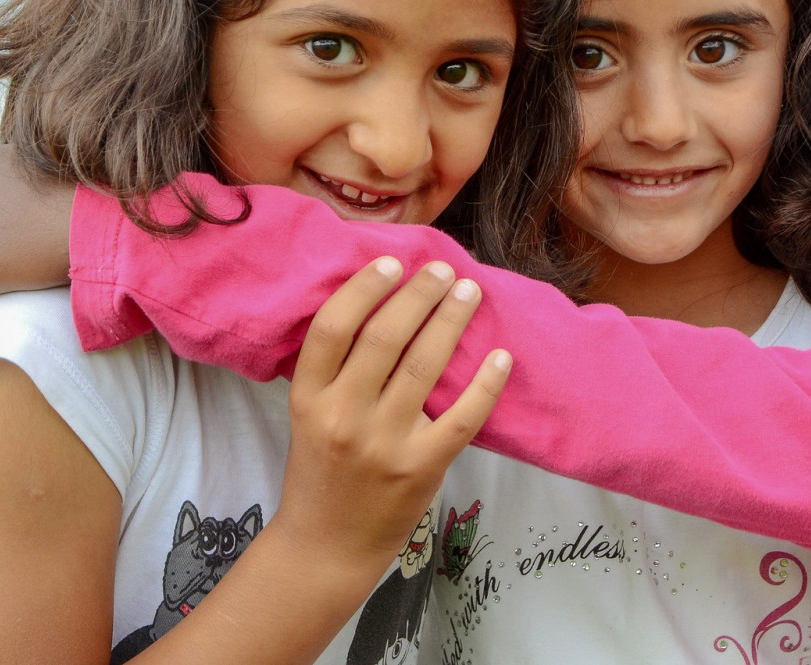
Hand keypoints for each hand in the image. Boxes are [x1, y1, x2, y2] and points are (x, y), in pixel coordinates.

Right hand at [270, 257, 508, 578]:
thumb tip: (385, 302)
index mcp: (309, 399)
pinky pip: (463, 416)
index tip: (392, 263)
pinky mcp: (421, 468)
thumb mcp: (310, 415)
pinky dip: (486, 382)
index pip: (333, 328)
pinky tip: (501, 356)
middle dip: (420, 294)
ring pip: (425, 366)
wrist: (327, 546)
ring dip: (452, 320)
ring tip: (469, 292)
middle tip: (443, 269)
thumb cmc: (322, 470)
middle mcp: (344, 417)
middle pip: (385, 337)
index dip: (363, 288)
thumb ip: (337, 370)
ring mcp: (384, 444)